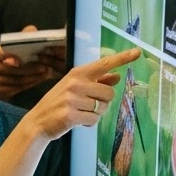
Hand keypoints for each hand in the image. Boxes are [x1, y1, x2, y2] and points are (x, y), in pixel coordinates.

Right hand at [0, 31, 55, 101]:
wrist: (3, 70)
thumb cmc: (14, 53)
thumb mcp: (18, 42)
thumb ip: (25, 35)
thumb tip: (31, 30)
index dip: (10, 57)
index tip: (22, 60)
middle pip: (10, 70)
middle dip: (29, 69)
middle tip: (45, 68)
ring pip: (15, 81)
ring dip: (32, 78)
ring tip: (46, 74)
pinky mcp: (0, 90)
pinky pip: (16, 89)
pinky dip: (29, 85)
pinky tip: (39, 80)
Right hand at [26, 46, 140, 140]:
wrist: (37, 121)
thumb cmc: (59, 103)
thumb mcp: (75, 88)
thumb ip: (96, 82)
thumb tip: (117, 77)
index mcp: (77, 73)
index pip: (104, 64)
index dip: (122, 58)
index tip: (138, 52)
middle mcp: (75, 83)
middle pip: (110, 92)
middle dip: (104, 102)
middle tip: (89, 106)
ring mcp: (72, 99)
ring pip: (103, 108)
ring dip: (96, 114)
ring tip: (81, 113)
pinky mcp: (70, 115)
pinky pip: (94, 120)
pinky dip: (90, 123)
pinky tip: (78, 121)